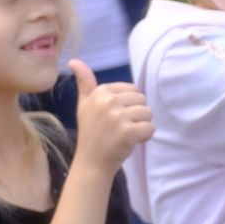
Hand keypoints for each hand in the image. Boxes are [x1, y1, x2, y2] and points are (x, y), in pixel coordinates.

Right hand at [68, 59, 153, 174]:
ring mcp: (117, 117)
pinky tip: (130, 142)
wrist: (91, 162)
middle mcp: (108, 101)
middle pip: (142, 100)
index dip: (127, 105)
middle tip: (119, 128)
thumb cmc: (90, 133)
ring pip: (148, 114)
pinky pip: (150, 128)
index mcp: (100, 92)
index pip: (132, 90)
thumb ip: (84, 83)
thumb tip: (74, 60)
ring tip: (125, 135)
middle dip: (136, 115)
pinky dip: (144, 137)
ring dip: (141, 126)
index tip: (113, 118)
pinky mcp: (127, 132)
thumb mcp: (84, 105)